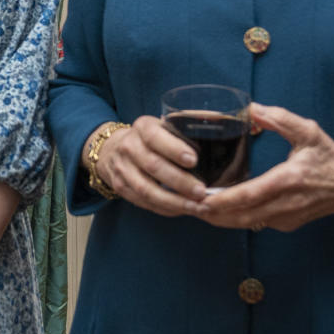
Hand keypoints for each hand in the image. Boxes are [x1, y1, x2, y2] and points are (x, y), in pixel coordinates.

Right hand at [89, 115, 207, 215]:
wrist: (113, 149)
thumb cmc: (151, 138)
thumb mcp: (163, 124)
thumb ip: (186, 126)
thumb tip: (220, 123)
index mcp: (142, 127)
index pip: (155, 137)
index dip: (174, 149)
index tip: (194, 160)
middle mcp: (129, 146)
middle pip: (154, 166)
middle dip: (180, 181)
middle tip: (201, 191)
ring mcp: (122, 168)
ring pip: (147, 189)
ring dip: (173, 201)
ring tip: (196, 206)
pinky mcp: (120, 187)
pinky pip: (143, 202)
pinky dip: (164, 209)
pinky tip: (182, 210)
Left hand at [197, 103, 333, 230]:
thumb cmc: (328, 155)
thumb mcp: (308, 131)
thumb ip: (279, 119)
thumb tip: (251, 108)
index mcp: (290, 180)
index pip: (250, 195)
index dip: (223, 200)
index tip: (200, 198)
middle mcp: (287, 204)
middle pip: (242, 216)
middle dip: (212, 213)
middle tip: (186, 204)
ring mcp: (287, 218)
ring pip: (246, 223)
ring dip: (220, 219)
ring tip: (194, 208)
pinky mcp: (287, 224)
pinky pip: (255, 223)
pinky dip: (235, 218)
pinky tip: (217, 210)